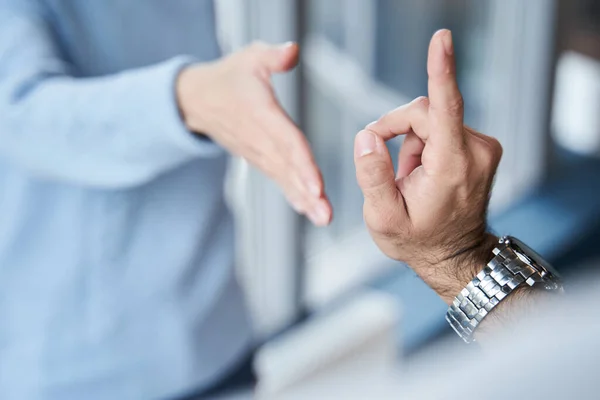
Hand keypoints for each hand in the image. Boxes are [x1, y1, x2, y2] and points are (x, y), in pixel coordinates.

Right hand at [177, 42, 331, 225]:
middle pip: (288, 168)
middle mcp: (260, 139)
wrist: (198, 100)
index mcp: (261, 114)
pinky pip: (278, 179)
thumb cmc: (230, 76)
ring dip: (303, 199)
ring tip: (323, 218)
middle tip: (326, 215)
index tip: (315, 185)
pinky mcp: (259, 159)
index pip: (285, 141)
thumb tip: (292, 51)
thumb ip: (272, 56)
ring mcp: (258, 152)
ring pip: (284, 178)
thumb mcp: (250, 58)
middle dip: (307, 192)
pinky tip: (308, 210)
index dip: (301, 163)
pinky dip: (293, 195)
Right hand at [353, 30, 502, 300]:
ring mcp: (483, 147)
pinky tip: (423, 171)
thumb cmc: (416, 239)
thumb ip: (371, 175)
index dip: (441, 70)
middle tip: (384, 163)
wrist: (453, 254)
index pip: (445, 109)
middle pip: (426, 110)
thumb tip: (367, 135)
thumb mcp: (382, 218)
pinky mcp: (481, 145)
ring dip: (411, 142)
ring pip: (432, 117)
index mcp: (451, 168)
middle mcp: (476, 151)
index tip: (442, 39)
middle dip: (397, 130)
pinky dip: (425, 143)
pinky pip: (443, 125)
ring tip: (409, 178)